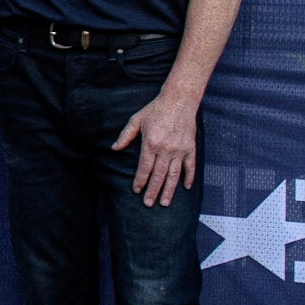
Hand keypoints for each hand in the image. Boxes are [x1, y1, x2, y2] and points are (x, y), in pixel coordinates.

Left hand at [113, 91, 197, 206]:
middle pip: (158, 175)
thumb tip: (114, 148)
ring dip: (169, 190)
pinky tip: (185, 187)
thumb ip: (125, 136)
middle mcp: (166, 149)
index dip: (140, 180)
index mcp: (151, 143)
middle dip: (153, 191)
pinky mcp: (190, 148)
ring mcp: (180, 150)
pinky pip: (190, 166)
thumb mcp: (136, 120)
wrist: (179, 100)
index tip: (136, 190)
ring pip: (174, 175)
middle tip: (148, 203)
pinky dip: (189, 177)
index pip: (144, 168)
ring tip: (165, 203)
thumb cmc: (155, 110)